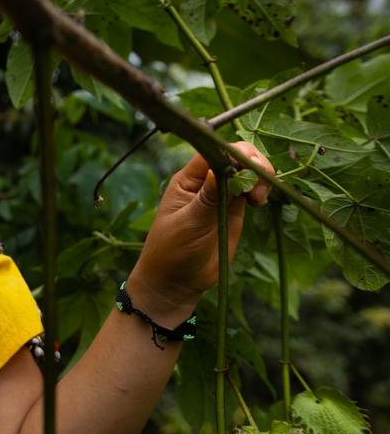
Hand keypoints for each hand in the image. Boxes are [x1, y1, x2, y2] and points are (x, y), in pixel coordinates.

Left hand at [129, 142, 273, 320]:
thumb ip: (206, 200)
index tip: (250, 166)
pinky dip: (261, 190)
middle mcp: (205, 182)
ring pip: (248, 172)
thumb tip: (217, 169)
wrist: (177, 281)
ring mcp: (221, 195)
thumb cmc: (172, 251)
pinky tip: (259, 201)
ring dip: (260, 177)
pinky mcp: (234, 210)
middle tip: (259, 186)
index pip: (213, 153)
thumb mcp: (188, 225)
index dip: (235, 152)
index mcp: (188, 180)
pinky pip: (252, 190)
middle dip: (253, 163)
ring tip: (258, 199)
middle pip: (236, 157)